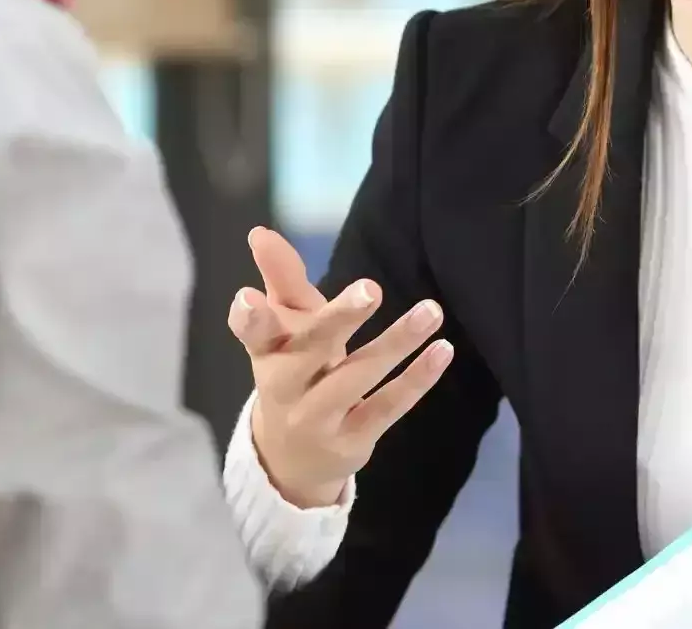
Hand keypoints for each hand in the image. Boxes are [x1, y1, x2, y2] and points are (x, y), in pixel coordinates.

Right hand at [224, 226, 453, 508]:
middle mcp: (285, 388)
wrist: (290, 459)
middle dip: (338, 320)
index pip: (253, 334)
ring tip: (432, 310)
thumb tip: (261, 232)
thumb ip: (281, 279)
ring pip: (357, 377)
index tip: (250, 297)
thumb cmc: (292, 372)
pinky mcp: (352, 440)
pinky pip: (387, 406)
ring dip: (396, 343)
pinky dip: (416, 379)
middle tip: (370, 289)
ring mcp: (318, 418)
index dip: (250, 318)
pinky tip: (442, 349)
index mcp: (266, 353)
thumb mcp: (285, 328)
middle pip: (309, 351)